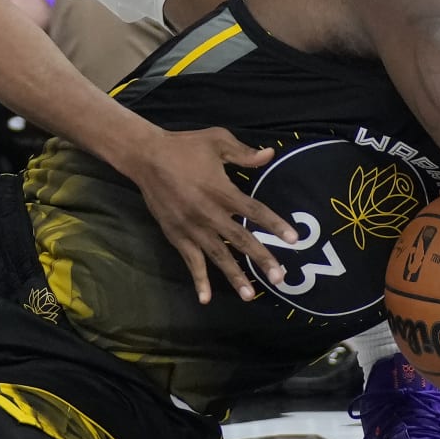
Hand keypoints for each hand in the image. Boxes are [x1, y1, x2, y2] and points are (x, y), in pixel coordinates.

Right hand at [120, 127, 296, 303]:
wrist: (146, 157)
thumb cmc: (184, 146)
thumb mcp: (216, 140)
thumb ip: (244, 152)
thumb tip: (270, 154)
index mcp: (221, 190)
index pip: (253, 210)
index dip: (274, 224)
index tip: (293, 239)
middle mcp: (208, 213)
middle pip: (240, 239)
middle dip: (261, 258)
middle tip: (279, 278)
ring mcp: (191, 227)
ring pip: (217, 256)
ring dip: (234, 276)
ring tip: (250, 295)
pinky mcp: (176, 235)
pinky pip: (190, 261)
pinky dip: (198, 280)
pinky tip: (206, 298)